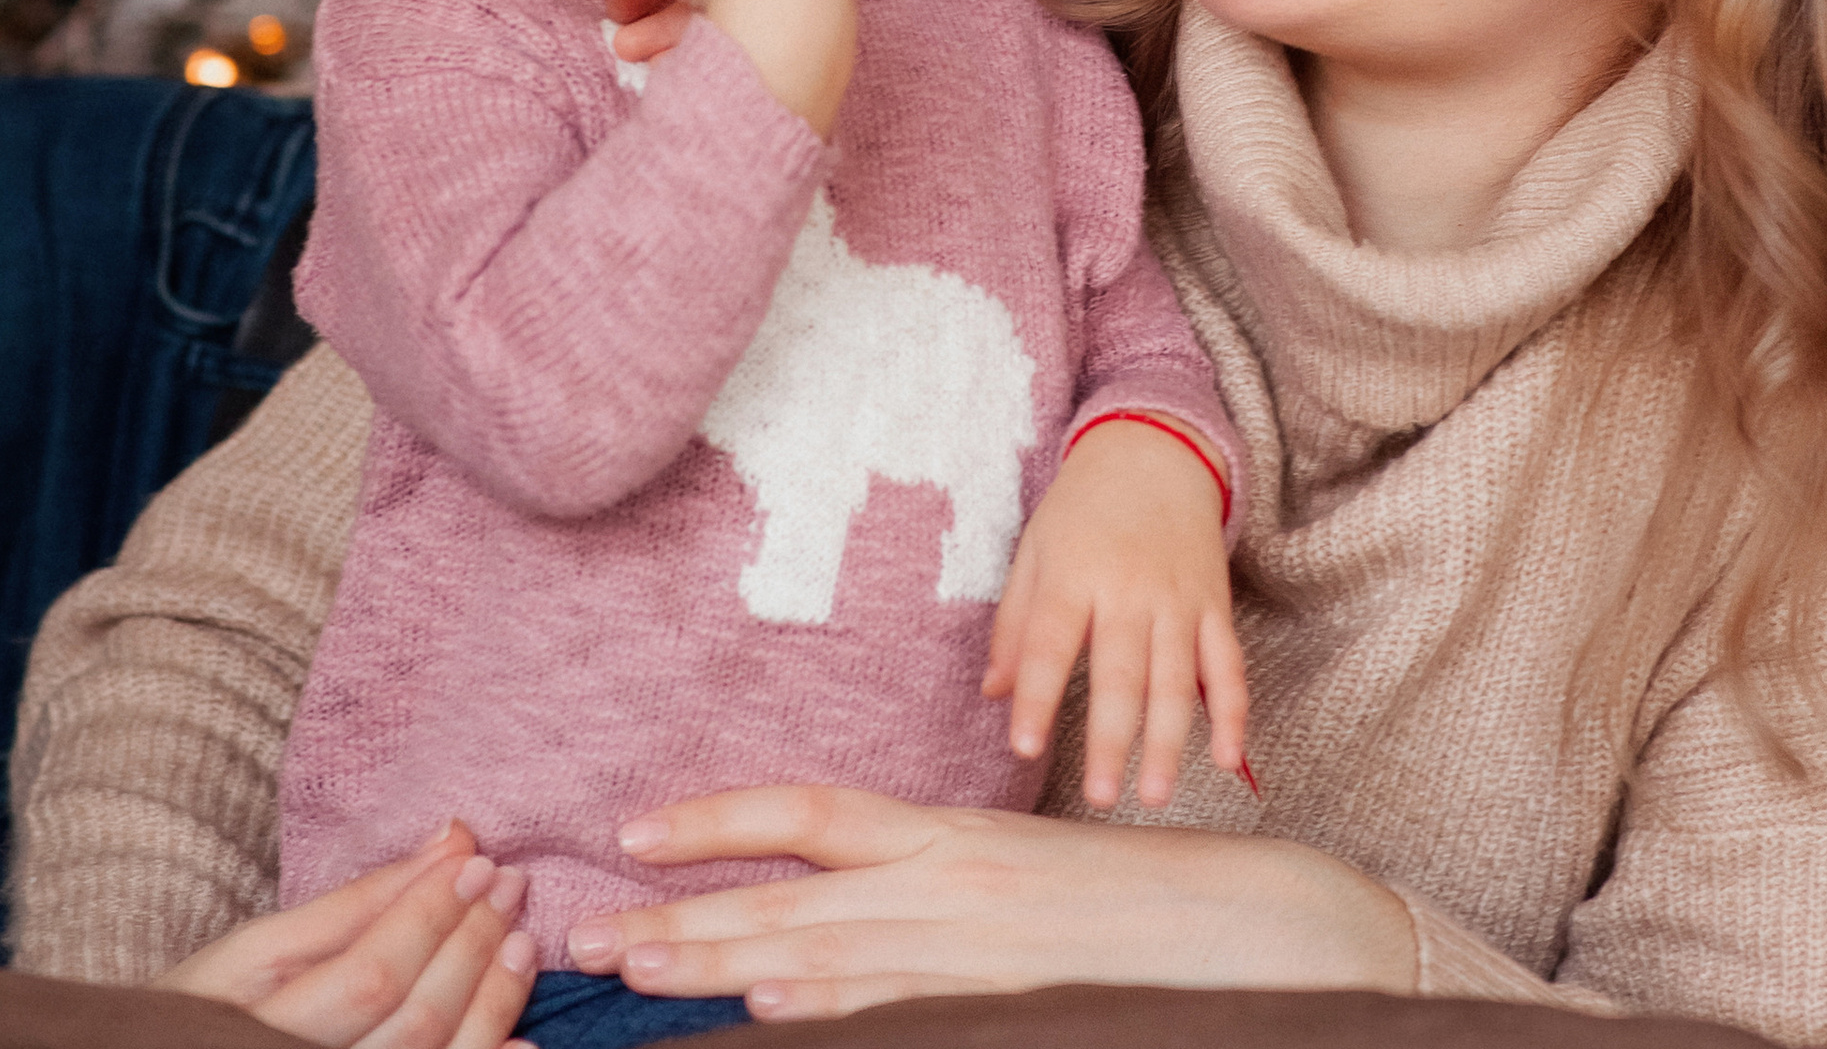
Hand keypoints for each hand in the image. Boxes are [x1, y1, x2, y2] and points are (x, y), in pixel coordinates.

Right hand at [161, 821, 536, 1047]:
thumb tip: (453, 841)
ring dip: (493, 1001)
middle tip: (511, 885)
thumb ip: (356, 902)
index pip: (373, 974)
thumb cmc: (201, 1010)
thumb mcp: (256, 950)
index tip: (478, 858)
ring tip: (522, 943)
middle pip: (414, 1022)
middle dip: (472, 945)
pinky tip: (526, 1040)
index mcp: (256, 1034)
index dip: (433, 915)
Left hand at [565, 784, 1416, 1021]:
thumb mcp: (1012, 867)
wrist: (1236, 928)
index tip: (633, 832)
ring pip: (814, 962)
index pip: (809, 812)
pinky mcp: (991, 1006)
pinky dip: (816, 1014)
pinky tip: (759, 1013)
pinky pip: (883, 1011)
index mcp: (948, 836)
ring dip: (717, 970)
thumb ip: (917, 884)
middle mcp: (945, 887)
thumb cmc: (1122, 899)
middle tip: (590, 938)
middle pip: (787, 898)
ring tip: (636, 978)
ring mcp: (964, 956)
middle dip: (681, 918)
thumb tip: (804, 943)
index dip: (716, 819)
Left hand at [985, 418, 1246, 809]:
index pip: (1051, 642)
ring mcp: (1179, 599)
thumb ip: (1015, 622)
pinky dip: (1232, 713)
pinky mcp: (1214, 605)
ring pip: (1178, 680)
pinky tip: (1227, 759)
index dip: (1037, 695)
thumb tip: (993, 692)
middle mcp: (1130, 589)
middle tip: (1101, 796)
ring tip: (1153, 794)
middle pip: (1121, 672)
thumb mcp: (1035, 548)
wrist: (1156, 451)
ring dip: (1169, 741)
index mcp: (1075, 573)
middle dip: (1111, 738)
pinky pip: (1229, 666)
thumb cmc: (1083, 507)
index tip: (1024, 747)